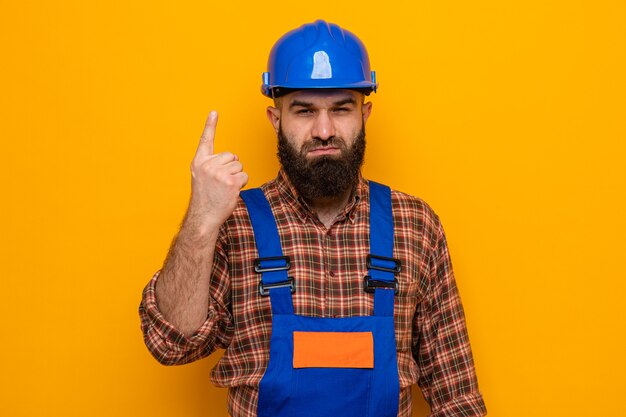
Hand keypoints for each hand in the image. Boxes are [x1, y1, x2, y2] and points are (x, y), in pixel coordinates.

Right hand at [187, 111, 248, 230]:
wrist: (204, 217)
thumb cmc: (206, 199)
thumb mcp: (202, 178)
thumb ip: (212, 165)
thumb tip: (233, 159)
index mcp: (199, 162)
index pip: (205, 140)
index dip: (210, 125)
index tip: (214, 112)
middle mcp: (208, 165)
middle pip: (232, 156)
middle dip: (231, 168)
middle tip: (221, 183)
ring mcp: (219, 172)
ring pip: (239, 166)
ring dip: (236, 177)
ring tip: (224, 188)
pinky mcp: (231, 181)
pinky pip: (244, 175)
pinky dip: (241, 184)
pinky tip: (231, 192)